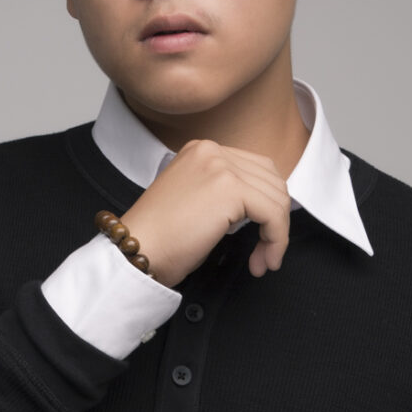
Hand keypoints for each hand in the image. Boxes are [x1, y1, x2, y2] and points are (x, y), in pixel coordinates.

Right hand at [118, 138, 291, 287]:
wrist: (134, 249)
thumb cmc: (159, 239)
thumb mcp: (196, 202)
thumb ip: (225, 194)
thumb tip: (264, 207)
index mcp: (202, 151)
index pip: (257, 169)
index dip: (268, 204)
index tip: (262, 236)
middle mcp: (212, 151)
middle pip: (272, 180)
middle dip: (276, 220)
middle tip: (266, 253)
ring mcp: (221, 166)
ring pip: (277, 198)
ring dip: (277, 235)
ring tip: (262, 261)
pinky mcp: (229, 188)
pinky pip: (274, 214)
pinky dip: (277, 240)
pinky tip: (264, 261)